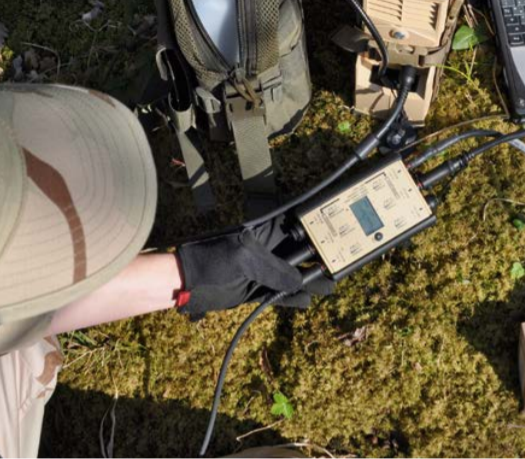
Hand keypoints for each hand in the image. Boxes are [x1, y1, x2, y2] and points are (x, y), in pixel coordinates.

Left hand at [176, 218, 326, 318]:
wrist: (185, 285)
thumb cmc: (210, 262)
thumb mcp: (244, 260)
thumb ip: (273, 269)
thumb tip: (298, 281)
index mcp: (266, 233)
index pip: (298, 226)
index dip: (316, 228)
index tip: (336, 234)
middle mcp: (269, 249)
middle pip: (301, 252)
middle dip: (319, 258)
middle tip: (338, 265)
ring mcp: (264, 270)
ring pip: (294, 274)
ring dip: (311, 280)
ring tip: (330, 285)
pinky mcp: (259, 288)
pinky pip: (282, 292)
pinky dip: (295, 297)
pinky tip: (308, 299)